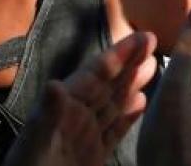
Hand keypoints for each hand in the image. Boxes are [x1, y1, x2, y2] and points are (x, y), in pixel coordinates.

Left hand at [5, 32, 157, 165]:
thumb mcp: (37, 142)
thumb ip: (49, 114)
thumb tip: (54, 84)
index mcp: (64, 106)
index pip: (95, 74)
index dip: (119, 54)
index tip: (142, 37)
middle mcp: (77, 115)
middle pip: (108, 84)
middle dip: (129, 63)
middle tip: (153, 41)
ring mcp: (87, 134)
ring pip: (113, 104)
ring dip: (132, 84)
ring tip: (153, 66)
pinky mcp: (95, 154)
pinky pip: (115, 130)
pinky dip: (128, 116)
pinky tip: (143, 104)